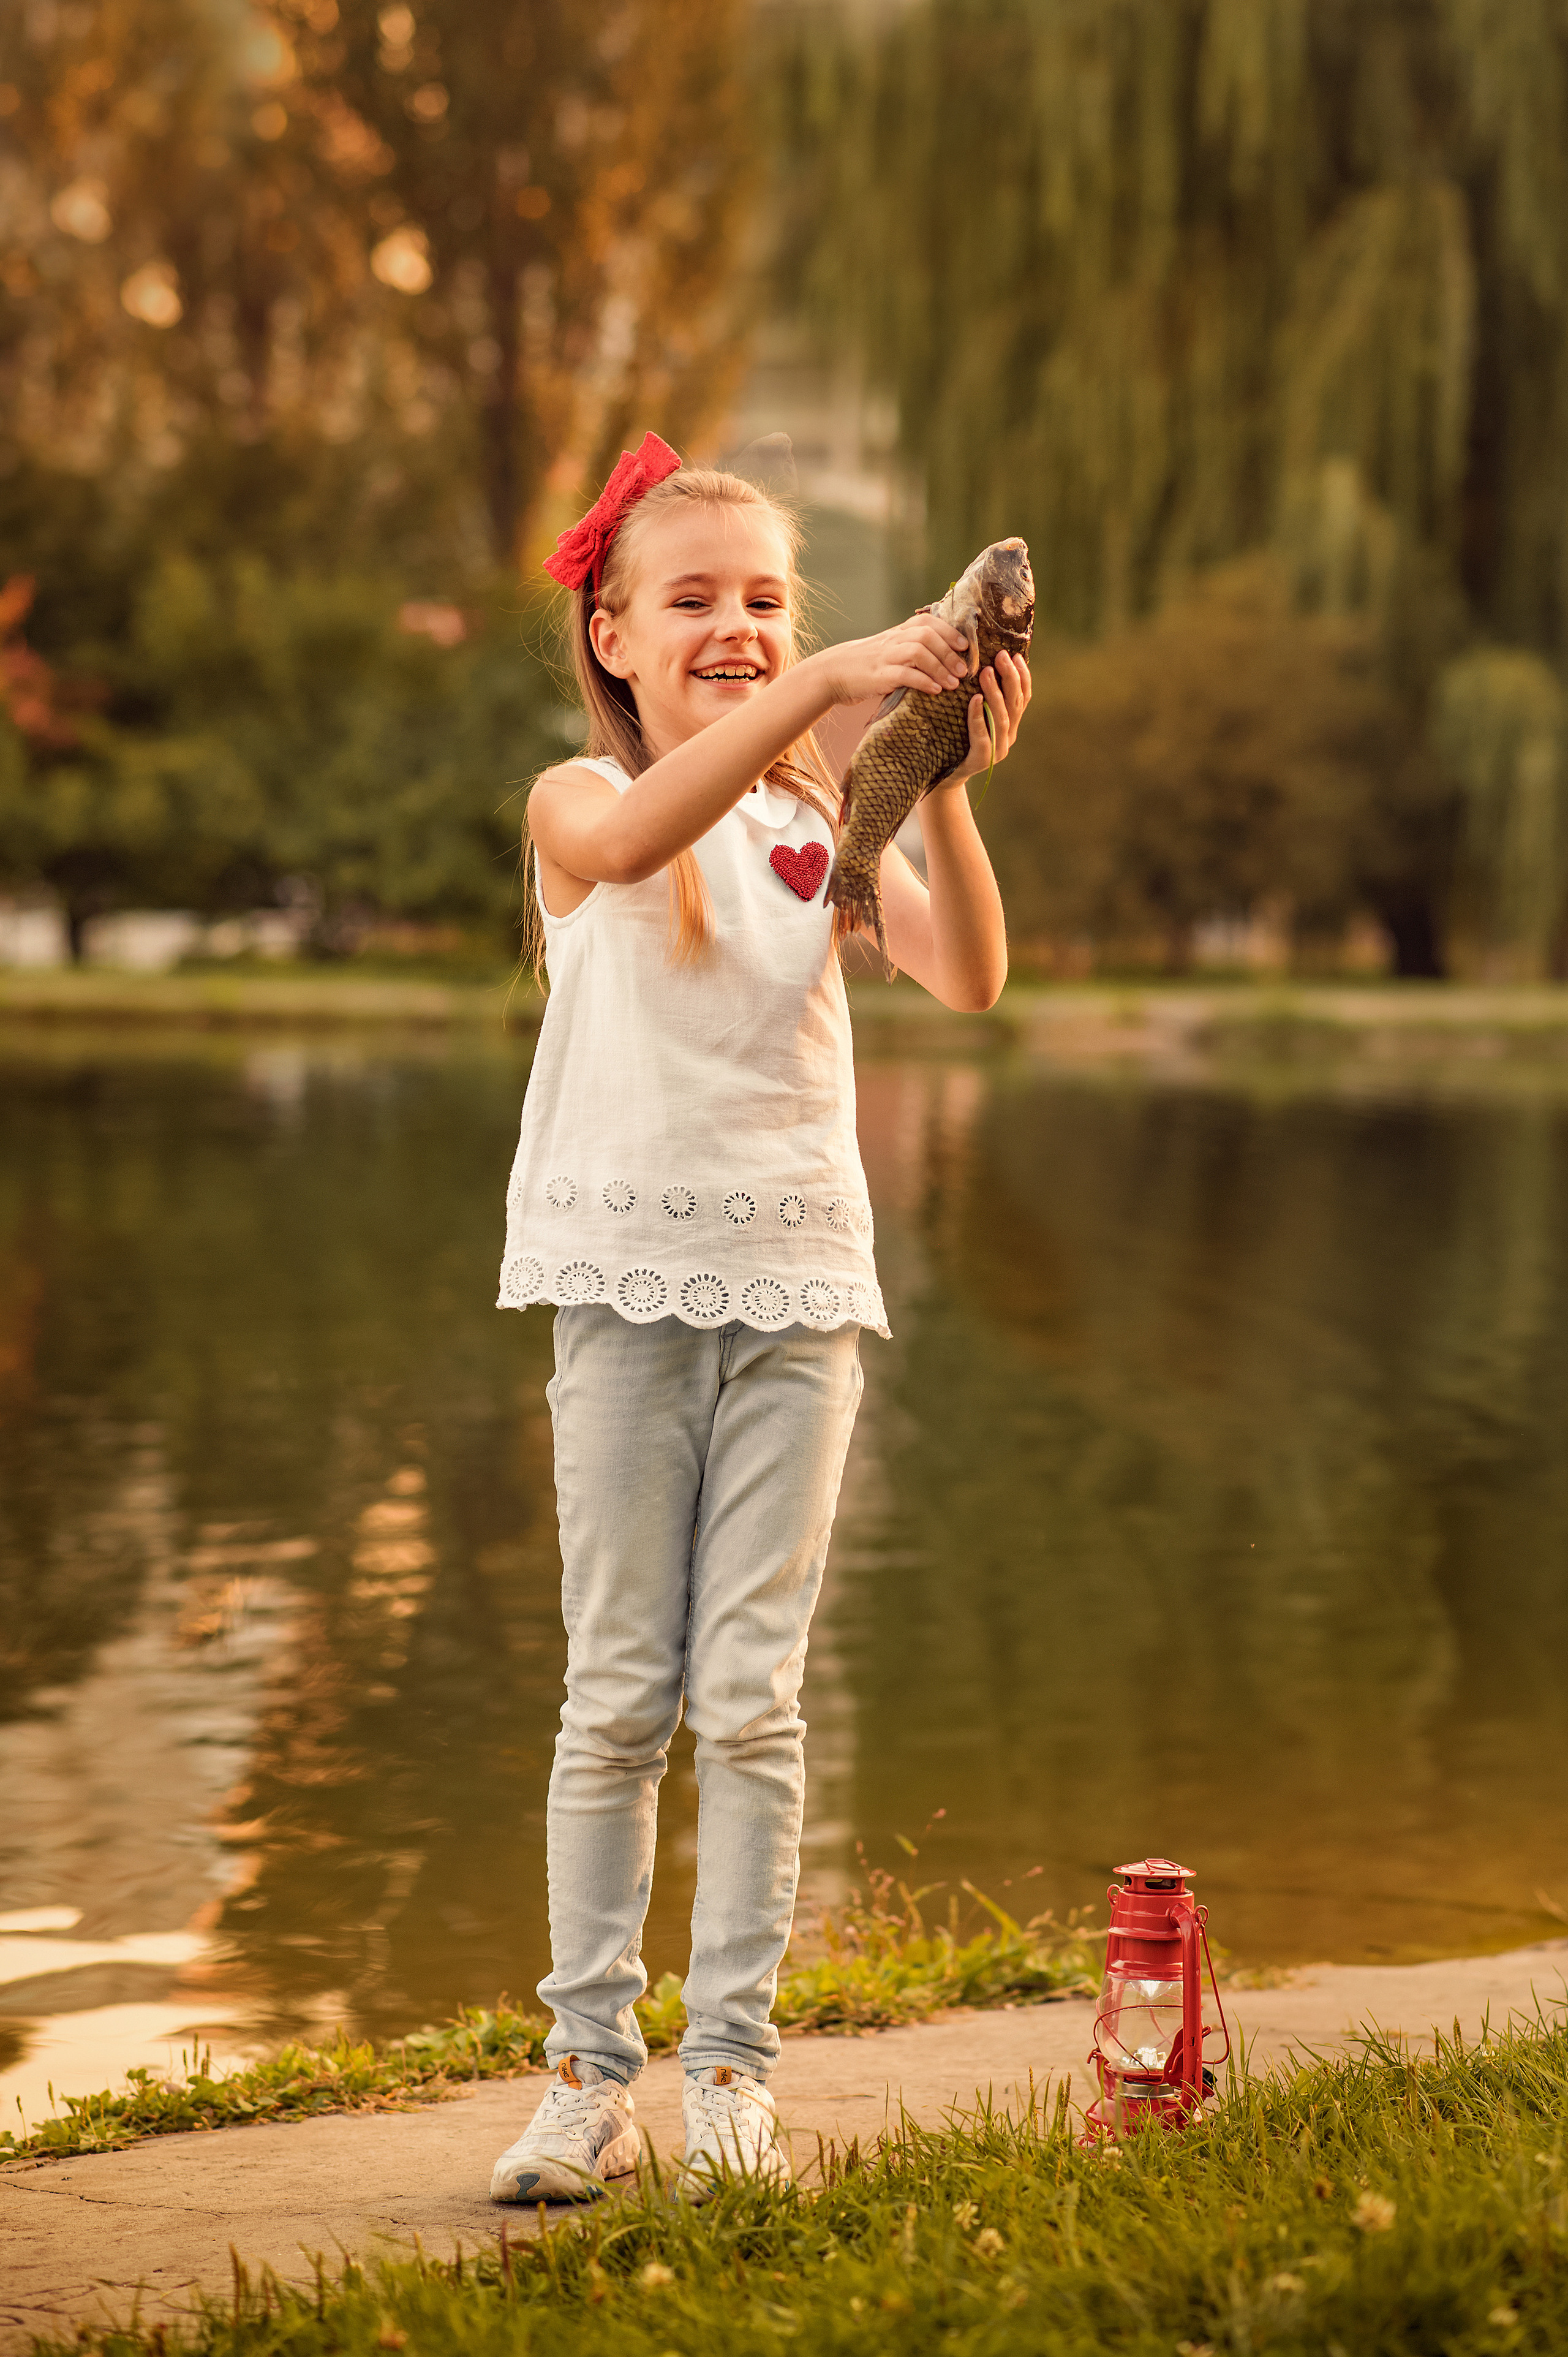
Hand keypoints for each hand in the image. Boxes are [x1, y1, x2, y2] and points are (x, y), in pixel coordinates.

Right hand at [817, 613, 972, 704]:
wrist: (833, 673)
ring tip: (953, 683)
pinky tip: (935, 690)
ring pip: (918, 652)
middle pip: (927, 635)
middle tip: (963, 670)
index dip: (949, 631)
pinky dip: (924, 682)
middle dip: (949, 652)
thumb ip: (912, 649)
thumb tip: (945, 657)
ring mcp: (885, 656)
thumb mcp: (890, 650)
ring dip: (940, 667)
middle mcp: (893, 640)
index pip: (928, 622)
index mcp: (898, 632)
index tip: (965, 646)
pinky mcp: (878, 675)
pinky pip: (905, 674)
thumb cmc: (867, 665)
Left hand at [932, 647, 1031, 788]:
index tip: (1015, 655)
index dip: (1022, 676)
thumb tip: (982, 663)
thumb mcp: (973, 715)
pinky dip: (979, 716)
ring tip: (986, 671)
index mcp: (1011, 724)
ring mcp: (997, 750)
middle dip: (1010, 677)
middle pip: (1015, 703)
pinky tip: (975, 700)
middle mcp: (1008, 736)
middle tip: (1001, 655)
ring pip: (1001, 717)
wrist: (944, 775)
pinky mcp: (982, 759)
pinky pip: (982, 735)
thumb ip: (983, 698)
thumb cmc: (956, 739)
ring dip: (995, 692)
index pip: (1023, 697)